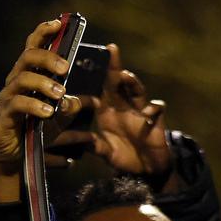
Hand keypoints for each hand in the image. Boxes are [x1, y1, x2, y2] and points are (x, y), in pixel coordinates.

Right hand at [0, 20, 82, 202]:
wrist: (13, 155)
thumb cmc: (34, 129)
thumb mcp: (59, 116)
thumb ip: (72, 106)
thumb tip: (85, 100)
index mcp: (31, 76)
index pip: (35, 48)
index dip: (44, 33)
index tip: (58, 23)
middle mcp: (17, 82)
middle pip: (28, 58)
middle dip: (47, 57)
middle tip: (66, 66)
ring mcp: (10, 97)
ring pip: (22, 79)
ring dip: (44, 83)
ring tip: (60, 93)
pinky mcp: (6, 115)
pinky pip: (18, 104)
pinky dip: (34, 106)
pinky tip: (47, 112)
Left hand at [51, 43, 176, 191]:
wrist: (148, 170)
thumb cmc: (125, 157)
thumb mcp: (103, 151)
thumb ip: (88, 144)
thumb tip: (64, 139)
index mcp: (107, 111)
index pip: (97, 89)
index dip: (91, 79)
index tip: (78, 68)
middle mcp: (123, 107)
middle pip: (117, 82)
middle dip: (113, 66)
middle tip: (109, 50)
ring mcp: (140, 112)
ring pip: (137, 90)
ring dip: (132, 82)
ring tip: (124, 75)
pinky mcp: (156, 121)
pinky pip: (157, 109)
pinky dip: (153, 109)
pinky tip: (147, 113)